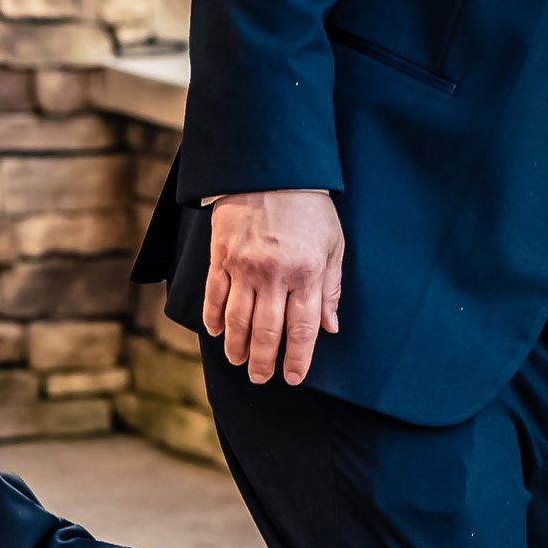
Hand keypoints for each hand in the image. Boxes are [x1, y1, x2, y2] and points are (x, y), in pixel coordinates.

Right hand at [203, 188, 344, 386]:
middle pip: (266, 331)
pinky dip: (214, 318)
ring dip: (237, 346)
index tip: (293, 377)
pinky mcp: (221, 256)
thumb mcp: (333, 245)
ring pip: (237, 319)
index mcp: (306, 273)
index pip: (302, 329)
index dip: (297, 358)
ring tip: (239, 362)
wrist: (270, 170)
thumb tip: (330, 327)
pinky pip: (214, 295)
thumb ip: (331, 288)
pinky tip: (217, 333)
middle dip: (264, 361)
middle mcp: (274, 274)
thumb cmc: (309, 208)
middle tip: (261, 378)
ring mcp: (243, 266)